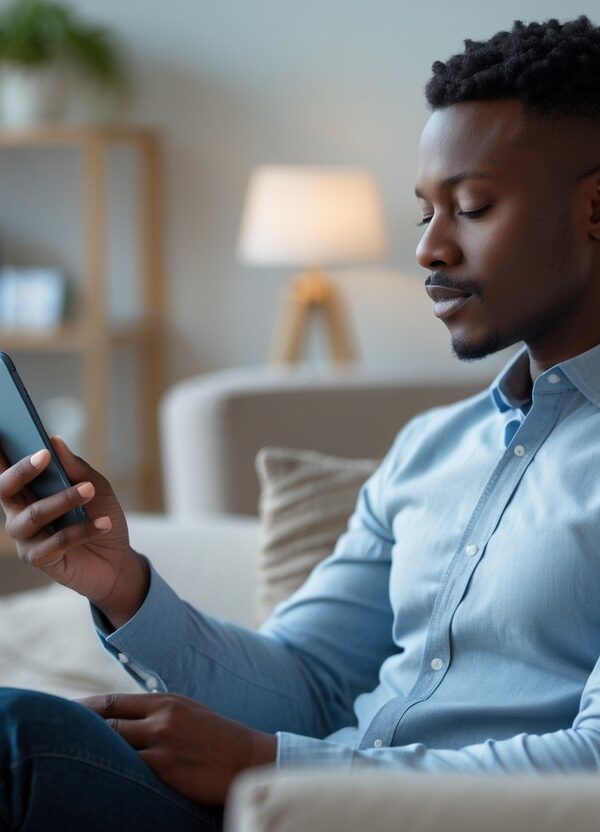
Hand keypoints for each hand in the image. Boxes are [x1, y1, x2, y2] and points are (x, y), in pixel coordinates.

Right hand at [0, 435, 148, 626]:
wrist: (117, 558)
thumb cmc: (100, 515)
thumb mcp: (95, 486)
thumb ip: (74, 467)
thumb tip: (54, 440)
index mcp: (28, 490)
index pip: (5, 470)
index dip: (0, 454)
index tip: (7, 431)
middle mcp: (19, 512)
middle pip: (5, 489)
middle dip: (22, 470)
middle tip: (45, 455)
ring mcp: (26, 538)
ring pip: (34, 514)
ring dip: (63, 500)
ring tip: (89, 491)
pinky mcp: (40, 559)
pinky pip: (56, 542)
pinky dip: (82, 530)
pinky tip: (104, 523)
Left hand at [76, 692, 277, 805]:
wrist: (250, 759)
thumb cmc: (220, 739)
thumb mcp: (190, 712)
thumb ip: (160, 712)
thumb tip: (130, 717)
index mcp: (166, 701)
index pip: (113, 702)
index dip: (85, 709)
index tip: (65, 714)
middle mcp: (161, 718)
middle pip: (106, 722)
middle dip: (80, 729)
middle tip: (57, 736)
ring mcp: (162, 743)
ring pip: (112, 745)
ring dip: (92, 752)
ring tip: (71, 759)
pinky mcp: (165, 769)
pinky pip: (128, 770)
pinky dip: (112, 773)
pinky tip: (100, 779)